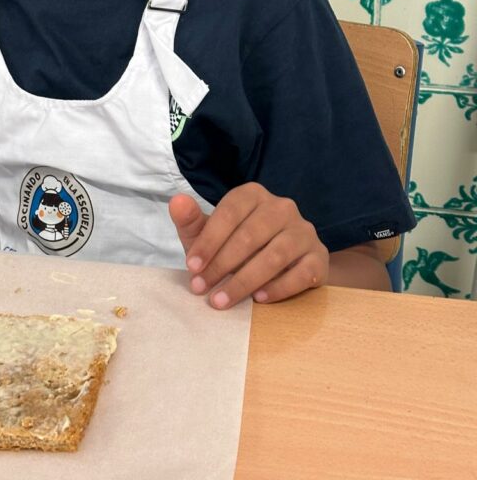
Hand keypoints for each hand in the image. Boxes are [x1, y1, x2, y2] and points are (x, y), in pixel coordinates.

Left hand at [169, 183, 328, 309]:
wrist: (280, 263)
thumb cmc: (236, 246)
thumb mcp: (210, 234)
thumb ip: (191, 220)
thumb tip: (176, 201)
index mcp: (253, 195)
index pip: (229, 212)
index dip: (208, 240)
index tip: (191, 267)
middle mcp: (282, 207)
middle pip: (251, 235)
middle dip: (222, 265)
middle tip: (202, 289)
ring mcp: (304, 231)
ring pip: (275, 255)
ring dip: (245, 281)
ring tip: (223, 300)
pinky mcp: (319, 256)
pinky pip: (302, 273)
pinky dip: (279, 288)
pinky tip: (259, 300)